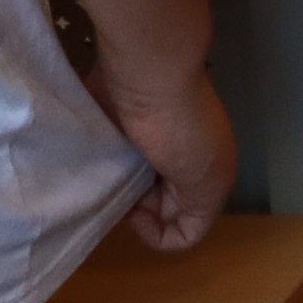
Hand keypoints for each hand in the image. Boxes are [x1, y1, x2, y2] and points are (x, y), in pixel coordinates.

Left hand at [91, 49, 234, 254]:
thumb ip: (195, 215)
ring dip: (117, 189)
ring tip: (102, 176)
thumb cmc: (178, 126)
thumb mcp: (205, 179)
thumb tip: (165, 227)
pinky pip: (111, 164)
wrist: (148, 70)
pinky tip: (93, 162)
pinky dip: (102, 169)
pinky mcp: (123, 129)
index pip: (184, 230)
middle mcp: (183, 162)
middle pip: (158, 210)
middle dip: (137, 209)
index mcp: (208, 175)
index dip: (160, 231)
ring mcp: (153, 144)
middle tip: (118, 190)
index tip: (138, 209)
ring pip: (132, 189)